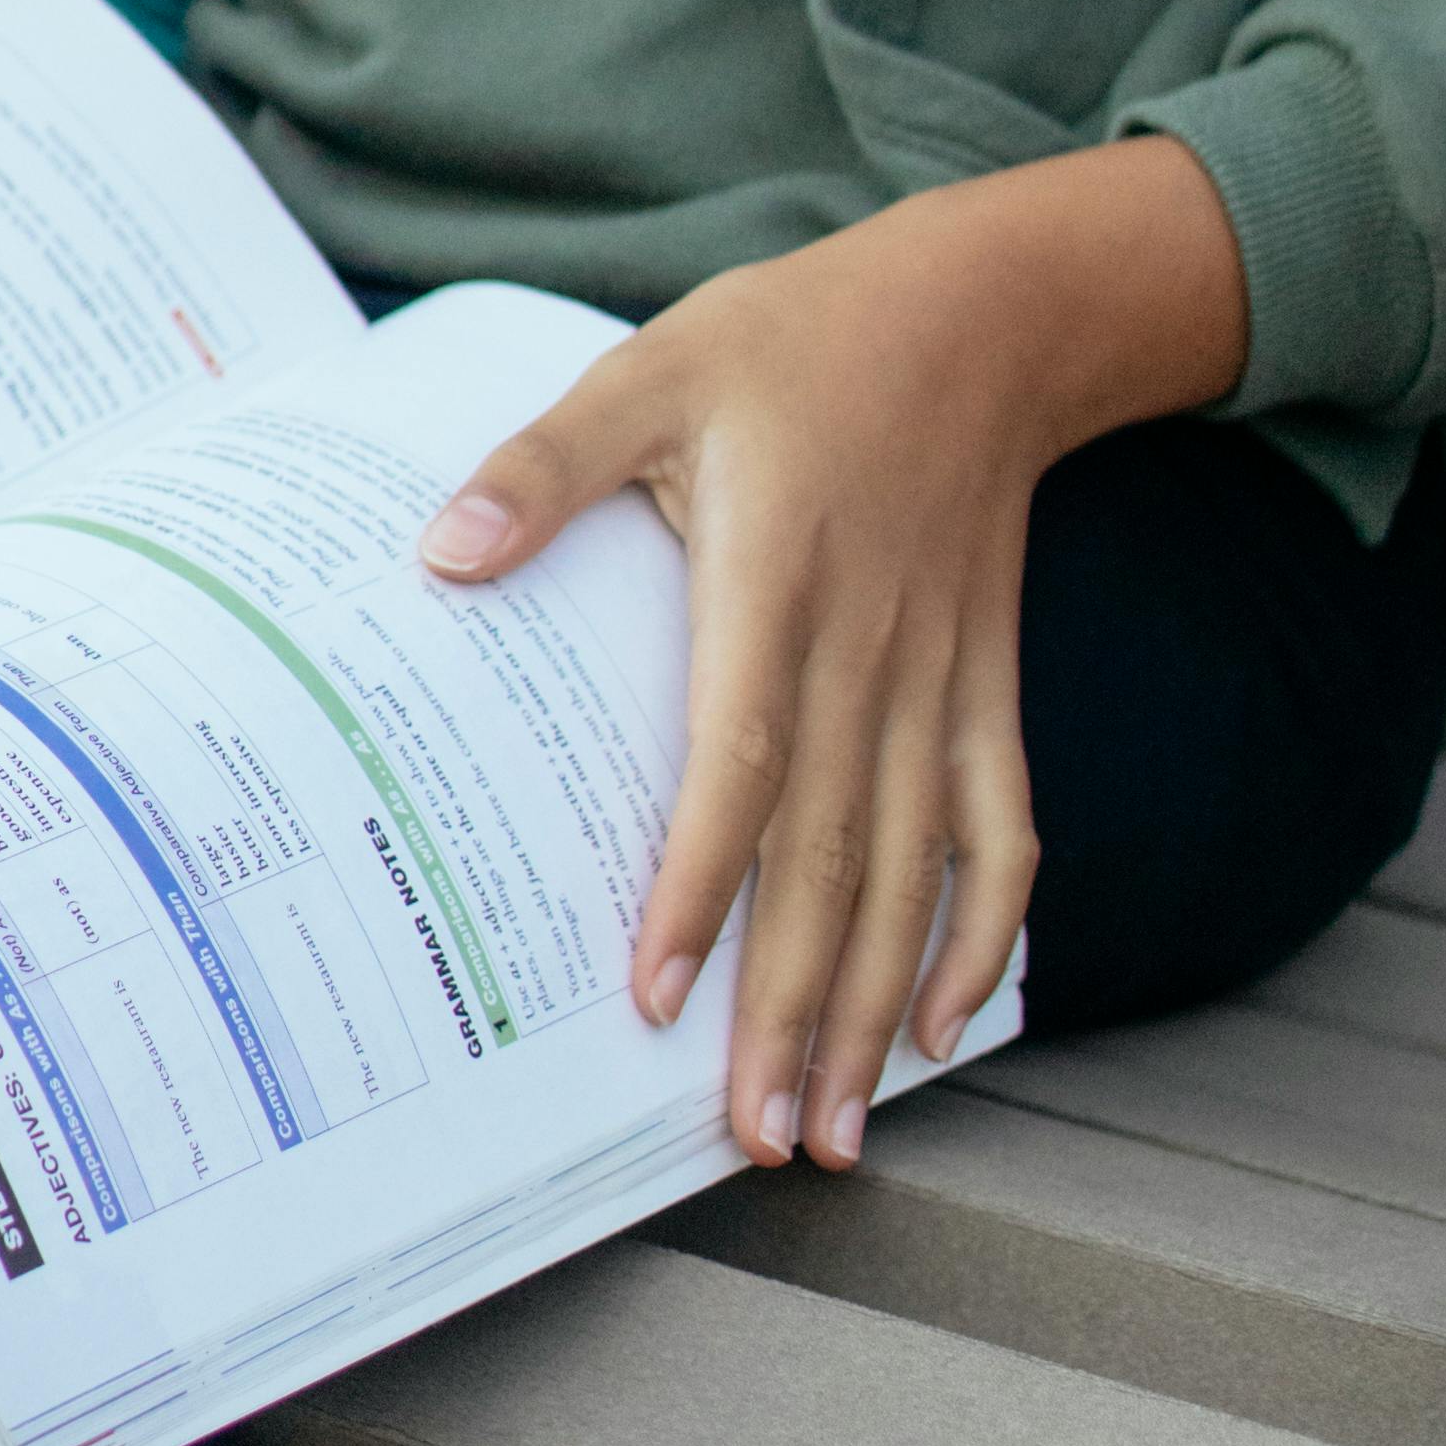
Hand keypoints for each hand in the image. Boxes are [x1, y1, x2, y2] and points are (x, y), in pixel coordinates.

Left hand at [416, 139, 1246, 1173]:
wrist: (983, 308)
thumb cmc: (797, 341)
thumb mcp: (652, 368)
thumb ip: (547, 464)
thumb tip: (441, 553)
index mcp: (778, 577)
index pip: (741, 760)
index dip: (703, 884)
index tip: (660, 997)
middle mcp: (870, 647)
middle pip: (833, 854)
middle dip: (792, 1005)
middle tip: (754, 1137)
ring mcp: (941, 675)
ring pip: (916, 868)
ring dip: (875, 1004)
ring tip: (834, 1125)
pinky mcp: (989, 682)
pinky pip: (1004, 825)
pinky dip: (985, 929)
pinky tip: (944, 1021)